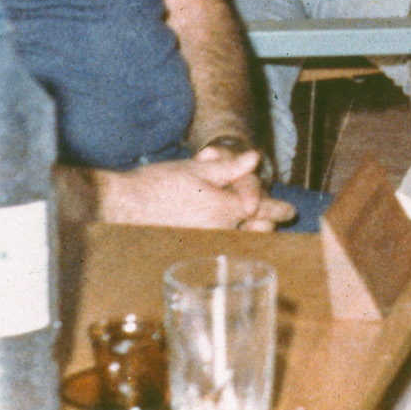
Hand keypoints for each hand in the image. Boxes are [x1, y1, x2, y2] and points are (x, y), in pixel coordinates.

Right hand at [100, 149, 295, 230]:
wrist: (120, 206)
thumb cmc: (157, 184)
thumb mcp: (197, 169)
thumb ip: (231, 167)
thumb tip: (255, 158)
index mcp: (225, 209)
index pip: (263, 210)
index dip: (279, 209)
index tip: (290, 211)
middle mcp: (219, 231)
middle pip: (258, 232)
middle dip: (267, 224)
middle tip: (274, 219)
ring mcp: (205, 243)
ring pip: (240, 242)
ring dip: (249, 233)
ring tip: (254, 227)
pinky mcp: (190, 250)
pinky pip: (220, 248)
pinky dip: (228, 241)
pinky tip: (224, 235)